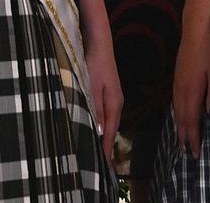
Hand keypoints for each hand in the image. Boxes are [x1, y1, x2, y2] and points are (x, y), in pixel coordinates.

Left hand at [83, 26, 123, 159]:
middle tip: (100, 165)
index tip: (105, 167)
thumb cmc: (95, 64)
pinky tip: (95, 129)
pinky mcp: (106, 93)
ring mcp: (112, 98)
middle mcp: (116, 103)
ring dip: (103, 136)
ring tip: (97, 152)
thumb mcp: (92, 87)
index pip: (111, 132)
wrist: (99, 43)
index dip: (107, 149)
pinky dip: (101, 125)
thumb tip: (99, 132)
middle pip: (111, 129)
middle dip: (106, 146)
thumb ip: (95, 109)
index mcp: (114, 104)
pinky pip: (104, 114)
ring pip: (108, 122)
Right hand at [170, 27, 209, 157]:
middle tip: (186, 154)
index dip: (193, 138)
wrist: (195, 29)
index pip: (191, 120)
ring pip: (176, 110)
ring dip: (179, 127)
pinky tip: (180, 116)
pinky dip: (177, 114)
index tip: (195, 154)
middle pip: (181, 118)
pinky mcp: (178, 76)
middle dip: (184, 136)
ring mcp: (177, 82)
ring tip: (181, 140)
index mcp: (191, 91)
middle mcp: (181, 89)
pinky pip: (175, 102)